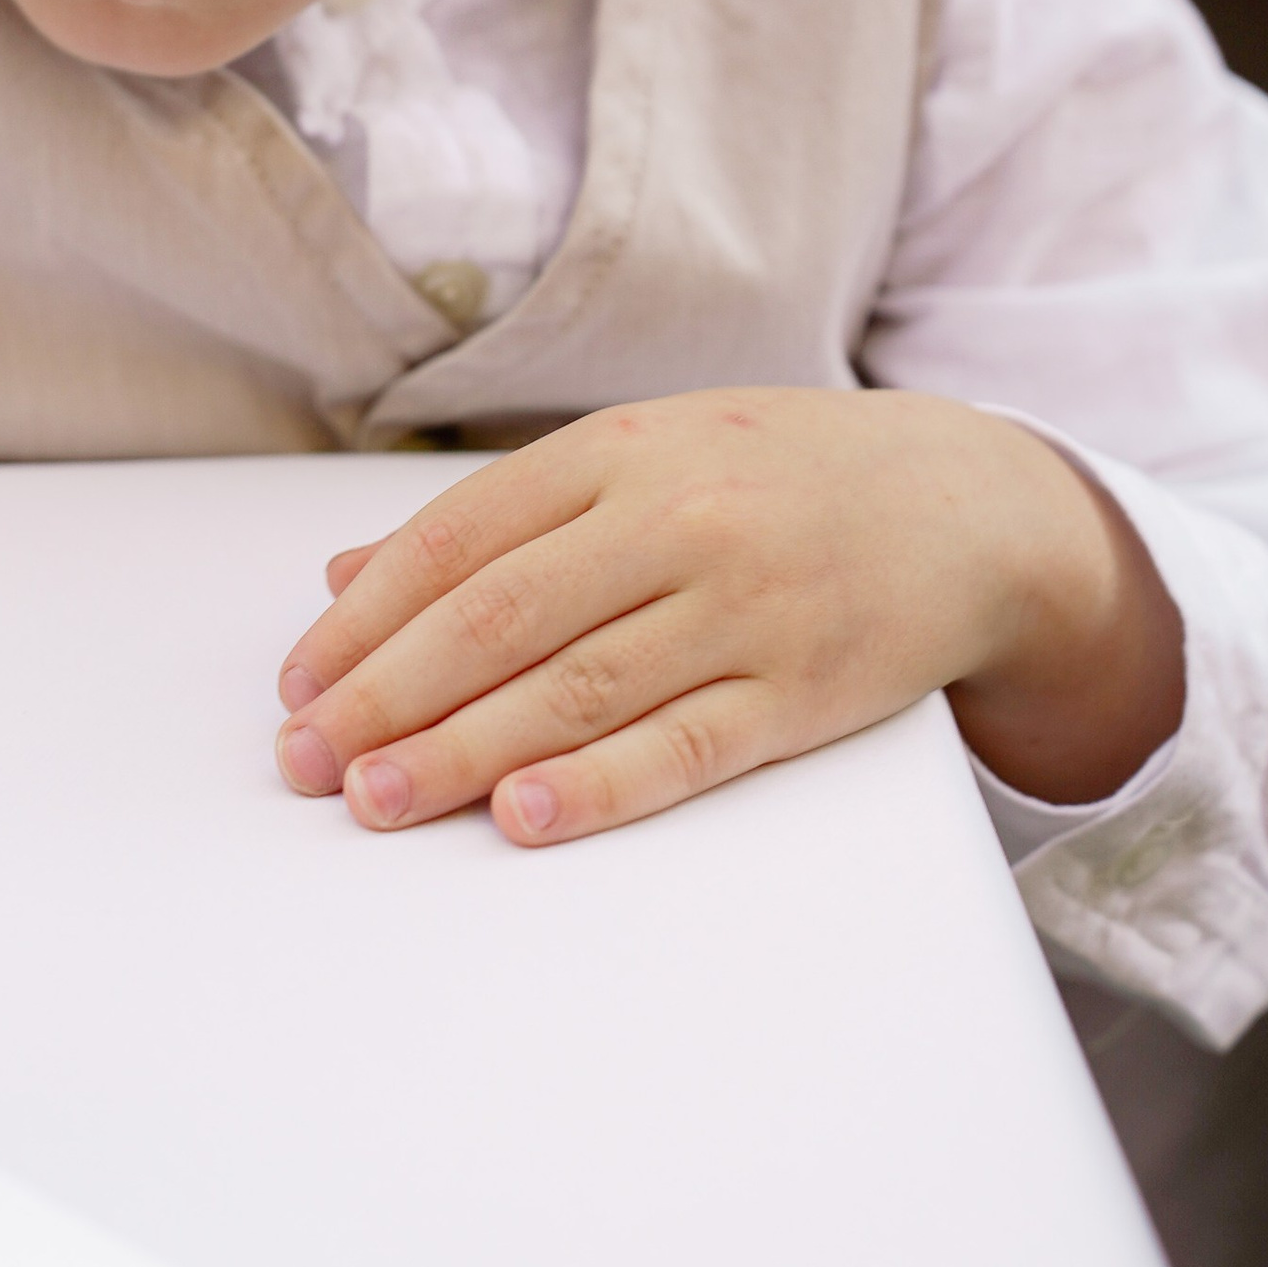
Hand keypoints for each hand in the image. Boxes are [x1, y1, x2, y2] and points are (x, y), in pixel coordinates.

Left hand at [273, 388, 1182, 846]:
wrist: (967, 505)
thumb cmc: (777, 481)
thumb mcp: (639, 457)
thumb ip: (498, 519)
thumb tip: (347, 577)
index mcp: (618, 452)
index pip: (458, 541)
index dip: (366, 620)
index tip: (299, 684)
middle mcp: (675, 520)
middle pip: (499, 618)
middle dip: (386, 696)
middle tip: (307, 760)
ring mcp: (743, 607)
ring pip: (575, 687)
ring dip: (460, 752)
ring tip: (378, 800)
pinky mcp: (802, 690)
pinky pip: (684, 745)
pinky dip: (598, 783)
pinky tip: (522, 814)